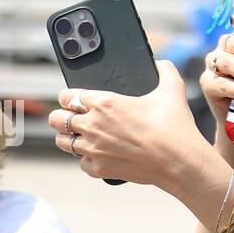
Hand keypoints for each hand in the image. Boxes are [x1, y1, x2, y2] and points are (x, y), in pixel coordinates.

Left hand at [49, 60, 209, 190]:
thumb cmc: (173, 125)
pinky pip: (81, 163)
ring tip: (77, 135)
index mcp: (105, 102)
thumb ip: (165, 70)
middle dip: (61, 116)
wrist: (177, 160)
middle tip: (70, 116)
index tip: (72, 98)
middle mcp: (92, 125)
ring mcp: (92, 149)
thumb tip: (161, 64)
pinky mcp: (98, 168)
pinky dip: (87, 159)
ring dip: (68, 136)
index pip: (68, 95)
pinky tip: (98, 154)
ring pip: (62, 141)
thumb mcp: (173, 88)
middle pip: (56, 119)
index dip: (68, 95)